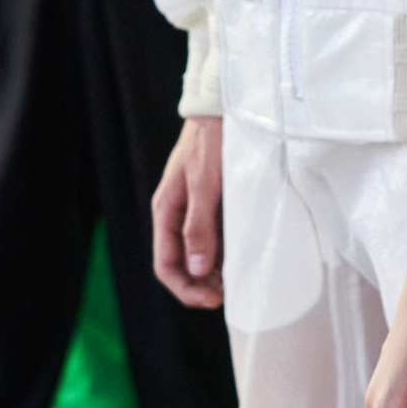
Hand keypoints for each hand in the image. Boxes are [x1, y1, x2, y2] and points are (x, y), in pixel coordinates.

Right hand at [151, 113, 224, 307]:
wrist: (222, 108)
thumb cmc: (212, 142)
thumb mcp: (205, 184)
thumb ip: (199, 226)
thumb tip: (195, 270)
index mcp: (166, 211)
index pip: (166, 265)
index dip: (186, 289)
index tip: (213, 299)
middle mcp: (177, 214)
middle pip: (182, 264)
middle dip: (201, 284)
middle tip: (229, 293)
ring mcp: (194, 209)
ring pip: (198, 253)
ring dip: (213, 271)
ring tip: (237, 280)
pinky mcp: (212, 202)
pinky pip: (213, 236)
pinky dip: (223, 252)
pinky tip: (240, 257)